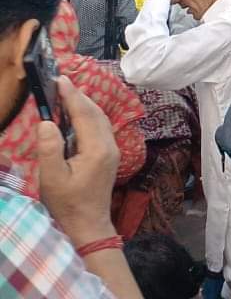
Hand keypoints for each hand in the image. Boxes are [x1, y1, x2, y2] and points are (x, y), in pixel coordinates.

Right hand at [37, 77, 119, 245]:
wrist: (89, 223)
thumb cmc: (67, 203)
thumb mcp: (52, 178)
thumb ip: (50, 149)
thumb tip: (46, 122)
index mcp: (97, 149)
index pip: (85, 114)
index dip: (72, 95)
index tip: (61, 79)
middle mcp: (109, 145)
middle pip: (96, 113)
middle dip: (79, 96)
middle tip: (61, 82)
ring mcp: (112, 150)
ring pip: (101, 119)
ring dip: (85, 104)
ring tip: (67, 93)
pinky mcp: (110, 155)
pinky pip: (101, 128)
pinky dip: (89, 116)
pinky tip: (77, 115)